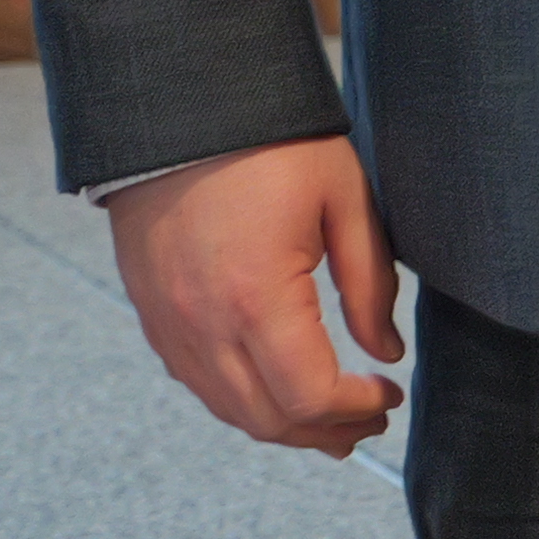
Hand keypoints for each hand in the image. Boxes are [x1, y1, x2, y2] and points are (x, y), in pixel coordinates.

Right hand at [106, 131, 403, 457]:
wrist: (174, 107)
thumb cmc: (266, 143)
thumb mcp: (342, 198)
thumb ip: (370, 284)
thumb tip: (386, 352)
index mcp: (256, 298)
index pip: (312, 397)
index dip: (358, 409)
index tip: (388, 393)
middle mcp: (204, 324)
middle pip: (269, 419)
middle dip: (327, 431)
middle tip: (367, 419)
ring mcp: (169, 322)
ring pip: (228, 409)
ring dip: (282, 424)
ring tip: (325, 416)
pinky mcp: (151, 311)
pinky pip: (195, 380)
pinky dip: (238, 398)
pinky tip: (269, 384)